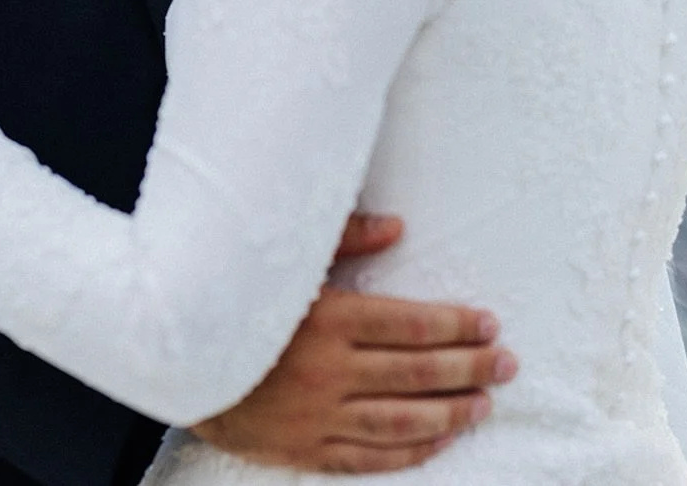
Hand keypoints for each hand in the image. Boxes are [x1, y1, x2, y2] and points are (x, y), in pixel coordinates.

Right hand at [194, 218, 515, 472]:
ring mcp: (318, 415)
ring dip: (449, 412)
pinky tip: (438, 441)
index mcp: (329, 318)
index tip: (489, 324)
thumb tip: (398, 227)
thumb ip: (344, 239)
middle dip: (469, 368)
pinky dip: (408, 453)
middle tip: (507, 365)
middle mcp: (330, 371)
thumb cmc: (238, 298)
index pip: (412, 325)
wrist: (179, 359)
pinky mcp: (304, 448)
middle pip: (416, 373)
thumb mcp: (287, 258)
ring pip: (400, 421)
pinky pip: (367, 458)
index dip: (456, 326)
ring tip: (483, 403)